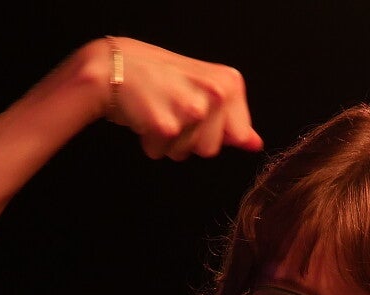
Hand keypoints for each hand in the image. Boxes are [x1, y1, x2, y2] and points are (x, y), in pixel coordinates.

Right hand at [104, 38, 263, 160]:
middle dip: (190, 139)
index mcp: (229, 83)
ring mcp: (192, 110)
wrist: (113, 65)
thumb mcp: (203, 89)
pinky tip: (144, 116)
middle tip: (172, 109)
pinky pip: (161, 153)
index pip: (239, 136)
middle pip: (212, 149)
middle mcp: (215, 94)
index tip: (196, 107)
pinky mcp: (166, 126)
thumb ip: (232, 119)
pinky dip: (149, 142)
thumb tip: (255, 144)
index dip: (214, 130)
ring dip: (169, 142)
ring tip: (159, 111)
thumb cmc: (159, 77)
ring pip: (186, 154)